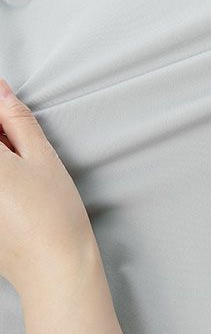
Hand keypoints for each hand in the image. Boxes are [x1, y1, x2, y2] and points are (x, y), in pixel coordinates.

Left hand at [0, 78, 121, 332]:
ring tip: (18, 163)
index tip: (6, 105)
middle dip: (1, 136)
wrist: (53, 265)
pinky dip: (0, 175)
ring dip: (1, 154)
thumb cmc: (54, 215)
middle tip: (18, 144)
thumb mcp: (42, 158)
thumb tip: (2, 95)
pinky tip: (12, 182)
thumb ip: (17, 122)